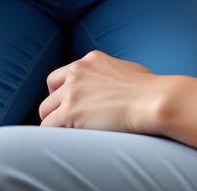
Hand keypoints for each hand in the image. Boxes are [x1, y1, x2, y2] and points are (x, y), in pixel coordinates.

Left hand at [39, 50, 169, 133]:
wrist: (150, 100)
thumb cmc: (148, 89)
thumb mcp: (125, 69)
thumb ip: (108, 74)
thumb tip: (110, 86)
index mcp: (91, 59)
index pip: (64, 73)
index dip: (65, 90)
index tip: (73, 103)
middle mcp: (78, 71)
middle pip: (50, 89)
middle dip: (57, 104)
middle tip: (68, 119)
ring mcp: (71, 91)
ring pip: (45, 110)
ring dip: (55, 121)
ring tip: (70, 131)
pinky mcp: (69, 111)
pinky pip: (48, 126)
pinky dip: (56, 134)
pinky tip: (70, 138)